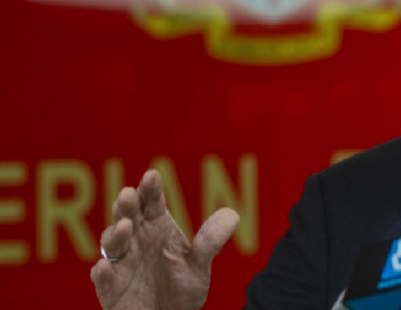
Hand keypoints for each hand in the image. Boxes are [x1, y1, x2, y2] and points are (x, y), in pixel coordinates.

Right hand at [90, 170, 239, 309]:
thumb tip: (233, 215)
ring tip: (126, 227)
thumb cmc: (182, 289)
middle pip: (127, 215)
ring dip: (116, 234)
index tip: (152, 175)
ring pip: (112, 243)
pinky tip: (106, 267)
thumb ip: (210, 241)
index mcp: (156, 226)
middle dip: (126, 205)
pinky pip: (104, 279)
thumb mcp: (199, 265)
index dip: (149, 188)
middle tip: (127, 195)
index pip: (151, 201)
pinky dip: (103, 273)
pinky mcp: (111, 288)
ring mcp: (121, 262)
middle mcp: (135, 239)